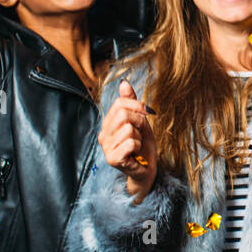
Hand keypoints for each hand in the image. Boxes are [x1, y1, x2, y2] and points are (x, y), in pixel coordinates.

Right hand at [98, 79, 157, 201]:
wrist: (146, 169)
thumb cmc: (143, 146)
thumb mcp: (140, 120)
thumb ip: (131, 102)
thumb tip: (124, 83)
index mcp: (108, 123)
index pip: (120, 102)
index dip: (137, 105)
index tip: (147, 113)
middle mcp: (103, 134)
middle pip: (124, 114)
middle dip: (140, 122)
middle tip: (141, 133)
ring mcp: (106, 147)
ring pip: (129, 128)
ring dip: (139, 136)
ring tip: (137, 145)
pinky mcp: (112, 158)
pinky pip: (131, 142)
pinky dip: (139, 146)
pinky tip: (136, 153)